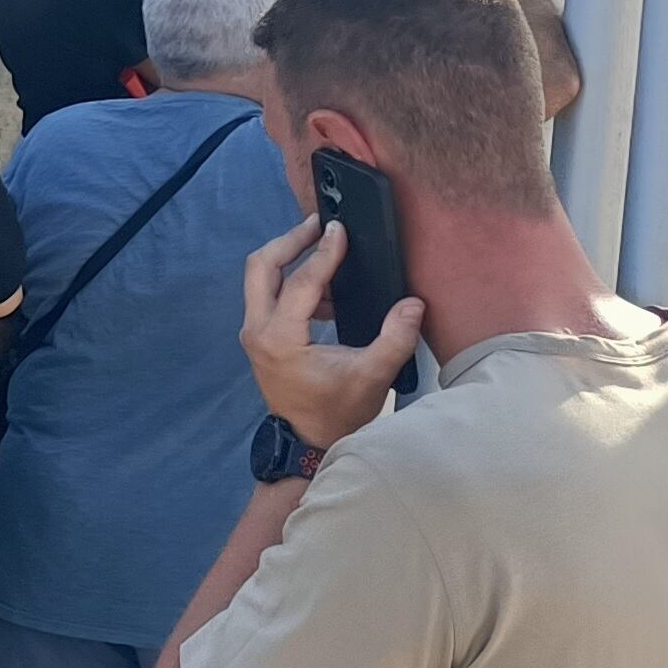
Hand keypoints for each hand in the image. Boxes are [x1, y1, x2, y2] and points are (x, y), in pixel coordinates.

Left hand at [241, 217, 422, 450]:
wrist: (308, 442)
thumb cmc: (337, 412)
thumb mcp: (372, 375)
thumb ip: (395, 338)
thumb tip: (413, 304)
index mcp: (280, 338)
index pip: (301, 281)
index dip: (324, 253)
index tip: (340, 229)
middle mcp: (258, 331)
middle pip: (261, 267)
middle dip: (290, 241)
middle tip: (319, 225)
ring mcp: (254, 334)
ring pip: (261, 279)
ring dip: (290, 258)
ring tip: (326, 249)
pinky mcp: (261, 338)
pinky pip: (269, 295)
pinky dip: (292, 281)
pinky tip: (326, 288)